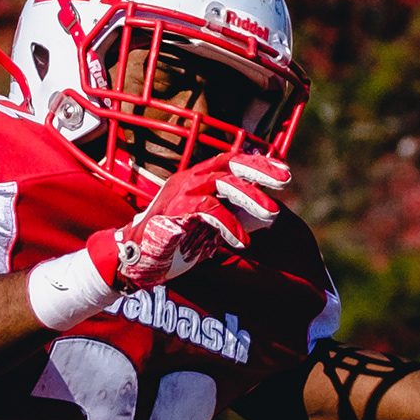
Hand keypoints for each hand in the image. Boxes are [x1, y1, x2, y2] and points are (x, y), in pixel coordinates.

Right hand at [90, 152, 287, 290]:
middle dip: (259, 171)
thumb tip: (267, 215)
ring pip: (221, 184)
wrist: (134, 258)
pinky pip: (207, 211)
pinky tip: (241, 241)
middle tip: (285, 182)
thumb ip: (235, 216)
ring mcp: (179, 193)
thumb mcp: (210, 227)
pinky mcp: (174, 211)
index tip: (284, 172)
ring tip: (271, 214)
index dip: (257, 163)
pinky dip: (228, 225)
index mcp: (196, 178)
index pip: (230, 161)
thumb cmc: (172, 243)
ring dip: (249, 198)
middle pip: (228, 165)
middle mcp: (188, 180)